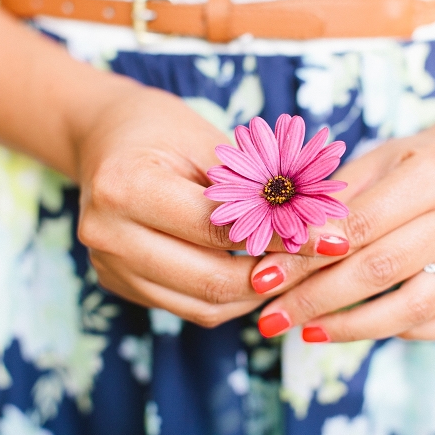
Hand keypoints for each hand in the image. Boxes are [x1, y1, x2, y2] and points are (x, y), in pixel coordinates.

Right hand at [74, 85, 347, 325]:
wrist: (103, 138)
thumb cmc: (159, 128)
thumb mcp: (207, 141)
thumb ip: (254, 189)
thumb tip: (322, 229)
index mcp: (125, 188)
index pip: (218, 229)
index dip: (282, 237)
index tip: (332, 237)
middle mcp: (107, 235)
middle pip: (211, 280)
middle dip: (278, 275)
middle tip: (322, 261)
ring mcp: (109, 267)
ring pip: (203, 306)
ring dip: (258, 294)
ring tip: (298, 269)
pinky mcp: (119, 284)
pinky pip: (188, 307)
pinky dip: (231, 298)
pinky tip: (260, 276)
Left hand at [251, 130, 434, 340]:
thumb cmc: (406, 164)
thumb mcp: (370, 163)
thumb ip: (330, 203)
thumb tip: (276, 247)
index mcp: (434, 173)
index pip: (361, 225)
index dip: (308, 255)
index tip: (264, 278)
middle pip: (382, 269)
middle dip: (317, 298)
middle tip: (271, 318)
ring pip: (415, 306)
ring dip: (353, 326)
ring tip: (307, 331)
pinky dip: (404, 332)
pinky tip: (365, 327)